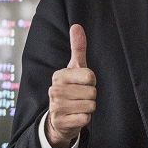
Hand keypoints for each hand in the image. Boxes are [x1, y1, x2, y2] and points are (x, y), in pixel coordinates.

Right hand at [45, 24, 96, 147]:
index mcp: (59, 75)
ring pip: (90, 105)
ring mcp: (56, 107)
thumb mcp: (74, 68)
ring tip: (78, 106)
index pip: (90, 76)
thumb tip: (76, 26)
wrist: (59, 119)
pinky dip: (84, 119)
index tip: (83, 84)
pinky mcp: (60, 122)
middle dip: (91, 96)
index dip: (91, 81)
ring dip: (88, 108)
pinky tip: (75, 116)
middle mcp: (54, 90)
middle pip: (92, 92)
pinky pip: (86, 119)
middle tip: (80, 97)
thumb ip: (77, 48)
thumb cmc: (70, 90)